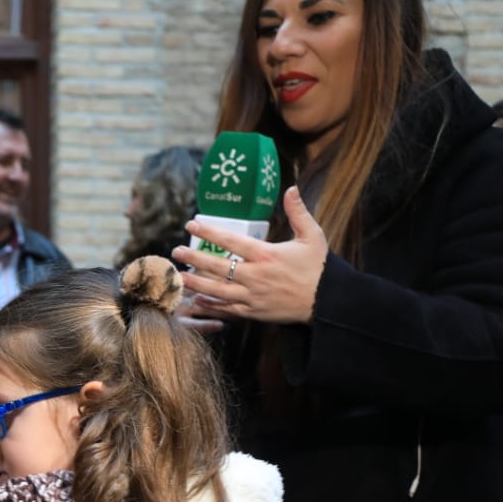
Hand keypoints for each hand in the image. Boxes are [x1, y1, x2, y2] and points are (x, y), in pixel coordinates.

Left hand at [171, 187, 327, 325]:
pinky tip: (196, 300)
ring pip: (217, 290)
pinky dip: (210, 305)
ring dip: (196, 283)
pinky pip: (226, 309)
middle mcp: (255, 276)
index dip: (209, 232)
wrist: (327, 303)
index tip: (191, 224)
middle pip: (217, 266)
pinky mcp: (253, 313)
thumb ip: (298, 212)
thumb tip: (291, 188)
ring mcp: (252, 297)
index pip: (231, 241)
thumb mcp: (313, 236)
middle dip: (194, 258)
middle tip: (176, 251)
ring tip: (179, 276)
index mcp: (267, 255)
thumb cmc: (319, 268)